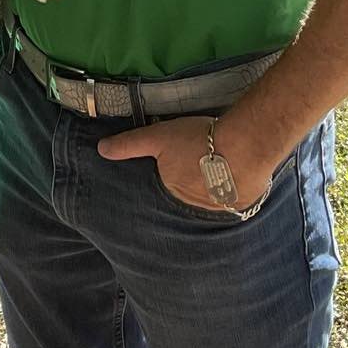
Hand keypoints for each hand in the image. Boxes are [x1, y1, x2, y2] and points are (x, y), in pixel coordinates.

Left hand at [96, 115, 273, 213]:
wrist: (245, 147)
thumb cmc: (198, 142)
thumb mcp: (159, 137)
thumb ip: (130, 145)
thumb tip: (101, 150)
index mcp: (171, 193)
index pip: (166, 191)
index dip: (170, 180)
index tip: (174, 172)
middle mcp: (191, 208)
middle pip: (188, 196)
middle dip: (190, 188)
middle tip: (196, 172)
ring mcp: (218, 209)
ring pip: (210, 200)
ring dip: (211, 191)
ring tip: (216, 173)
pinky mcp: (241, 206)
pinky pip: (232, 200)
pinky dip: (232, 192)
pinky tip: (236, 178)